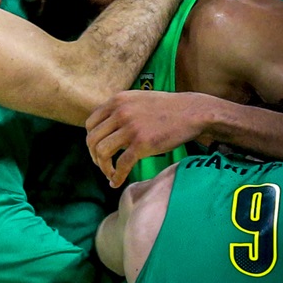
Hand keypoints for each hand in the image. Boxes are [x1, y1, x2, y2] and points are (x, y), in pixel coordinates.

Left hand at [85, 90, 212, 187]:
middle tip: (102, 165)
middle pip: (92, 139)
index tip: (97, 150)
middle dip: (94, 156)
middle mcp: (120, 112)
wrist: (192, 111)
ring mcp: (131, 128)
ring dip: (103, 167)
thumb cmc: (167, 108)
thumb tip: (104, 128)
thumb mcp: (137, 99)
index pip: (90, 124)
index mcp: (116, 101)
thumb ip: (119, 109)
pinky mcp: (142, 144)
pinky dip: (116, 176)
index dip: (91, 140)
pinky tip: (116, 182)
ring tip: (110, 173)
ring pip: (102, 152)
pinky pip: (121, 164)